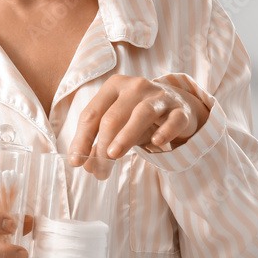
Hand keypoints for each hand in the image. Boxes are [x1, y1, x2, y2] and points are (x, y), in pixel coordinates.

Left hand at [69, 75, 209, 160]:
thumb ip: (100, 143)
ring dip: (125, 136)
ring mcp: (159, 97)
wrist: (179, 105)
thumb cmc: (139, 116)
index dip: (81, 138)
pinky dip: (165, 131)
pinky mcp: (181, 110)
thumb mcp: (118, 126)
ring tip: (113, 156)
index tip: (76, 162)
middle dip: (102, 146)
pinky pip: (173, 120)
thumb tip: (86, 165)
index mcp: (114, 87)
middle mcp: (135, 87)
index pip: (92, 114)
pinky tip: (156, 142)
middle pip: (112, 117)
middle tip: (99, 170)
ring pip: (140, 114)